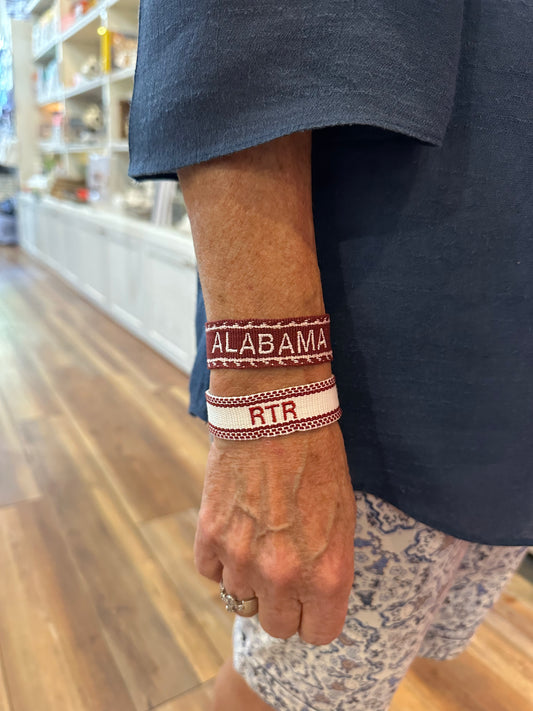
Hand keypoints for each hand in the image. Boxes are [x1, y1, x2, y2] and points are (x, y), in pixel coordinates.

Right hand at [194, 422, 356, 644]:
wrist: (275, 414)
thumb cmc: (318, 460)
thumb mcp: (343, 518)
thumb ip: (327, 567)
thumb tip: (311, 596)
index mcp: (326, 575)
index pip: (317, 635)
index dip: (314, 618)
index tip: (310, 603)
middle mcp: (283, 577)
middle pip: (276, 626)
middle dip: (282, 605)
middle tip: (283, 572)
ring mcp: (241, 559)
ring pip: (240, 601)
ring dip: (249, 580)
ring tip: (258, 541)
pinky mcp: (210, 536)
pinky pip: (210, 572)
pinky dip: (220, 559)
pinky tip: (235, 530)